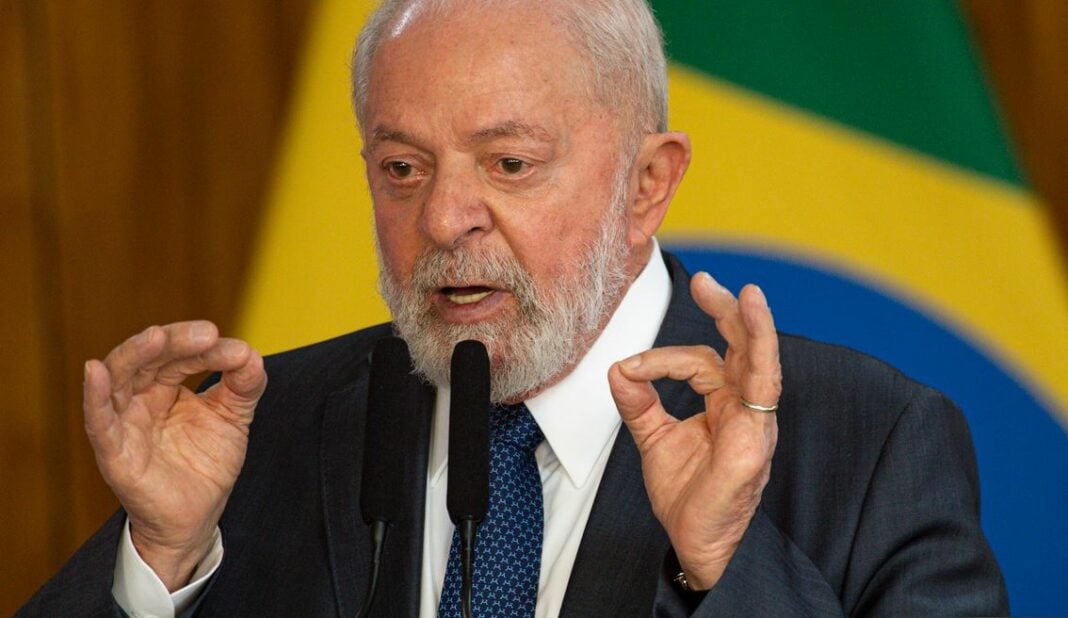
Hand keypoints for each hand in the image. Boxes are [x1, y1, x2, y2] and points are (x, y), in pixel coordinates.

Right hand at [83, 321, 265, 589]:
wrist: (196, 518)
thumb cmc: (206, 464)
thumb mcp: (233, 417)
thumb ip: (244, 385)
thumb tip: (251, 353)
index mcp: (164, 387)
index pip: (179, 355)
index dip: (205, 348)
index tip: (237, 351)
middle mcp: (139, 399)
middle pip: (148, 358)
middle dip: (176, 342)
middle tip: (208, 333)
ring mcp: (123, 424)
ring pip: (119, 379)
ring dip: (135, 354)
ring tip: (156, 337)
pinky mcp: (114, 454)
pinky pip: (99, 422)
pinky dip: (94, 396)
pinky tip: (95, 371)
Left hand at [608, 272, 779, 589]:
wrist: (696, 543)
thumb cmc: (687, 496)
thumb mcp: (654, 440)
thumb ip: (639, 404)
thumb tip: (619, 369)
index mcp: (725, 404)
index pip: (701, 362)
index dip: (664, 358)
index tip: (630, 369)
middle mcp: (745, 408)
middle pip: (742, 348)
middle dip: (726, 311)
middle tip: (705, 282)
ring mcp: (755, 423)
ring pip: (761, 362)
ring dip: (755, 326)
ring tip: (748, 294)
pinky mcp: (755, 441)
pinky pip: (761, 389)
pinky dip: (759, 353)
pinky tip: (753, 324)